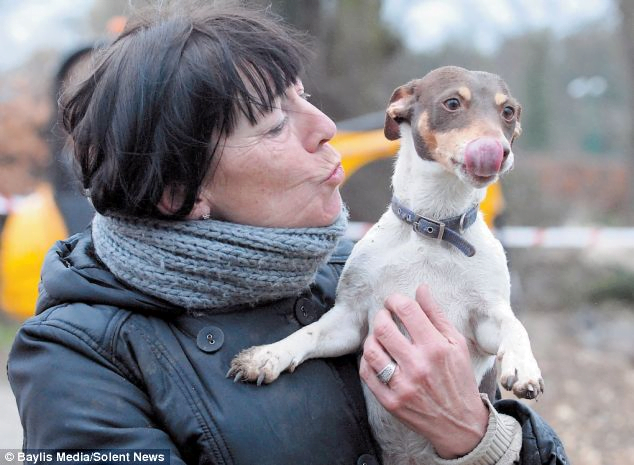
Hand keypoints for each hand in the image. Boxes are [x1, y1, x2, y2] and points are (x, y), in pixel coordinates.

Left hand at [359, 285, 488, 458]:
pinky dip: (367, 361)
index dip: (395, 300)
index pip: (406, 310)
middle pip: (383, 328)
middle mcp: (418, 366)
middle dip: (380, 316)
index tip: (394, 302)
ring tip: (380, 337)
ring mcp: (403, 386)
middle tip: (385, 317)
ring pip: (371, 350)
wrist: (461, 425)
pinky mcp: (391, 402)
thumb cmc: (459, 379)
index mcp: (436, 348)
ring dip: (372, 338)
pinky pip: (367, 374)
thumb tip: (421, 288)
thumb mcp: (456, 344)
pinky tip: (377, 357)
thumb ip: (436, 315)